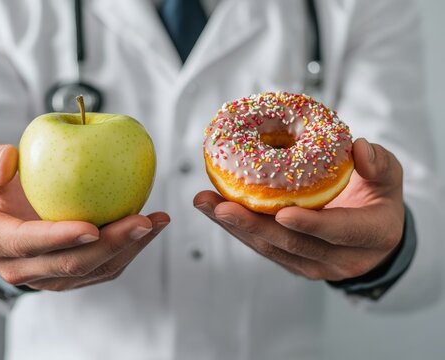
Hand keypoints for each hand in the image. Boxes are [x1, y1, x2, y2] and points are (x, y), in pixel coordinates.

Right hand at [0, 144, 169, 290]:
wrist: (9, 222)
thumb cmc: (0, 192)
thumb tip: (7, 159)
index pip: (27, 244)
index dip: (59, 238)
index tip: (92, 227)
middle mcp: (22, 269)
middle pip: (71, 264)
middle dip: (110, 245)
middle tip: (142, 222)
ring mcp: (51, 277)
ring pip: (96, 270)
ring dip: (130, 247)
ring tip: (157, 222)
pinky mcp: (77, 276)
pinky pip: (108, 266)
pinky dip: (133, 248)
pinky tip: (153, 225)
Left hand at [194, 138, 403, 280]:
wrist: (372, 236)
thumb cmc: (379, 201)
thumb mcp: (390, 179)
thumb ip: (379, 164)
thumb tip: (358, 147)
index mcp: (369, 236)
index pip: (340, 232)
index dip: (312, 225)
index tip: (283, 213)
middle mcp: (338, 259)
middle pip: (292, 245)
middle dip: (253, 226)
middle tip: (220, 206)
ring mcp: (312, 265)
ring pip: (269, 248)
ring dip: (234, 227)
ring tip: (205, 203)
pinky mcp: (291, 262)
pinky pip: (261, 247)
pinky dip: (236, 228)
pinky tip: (213, 209)